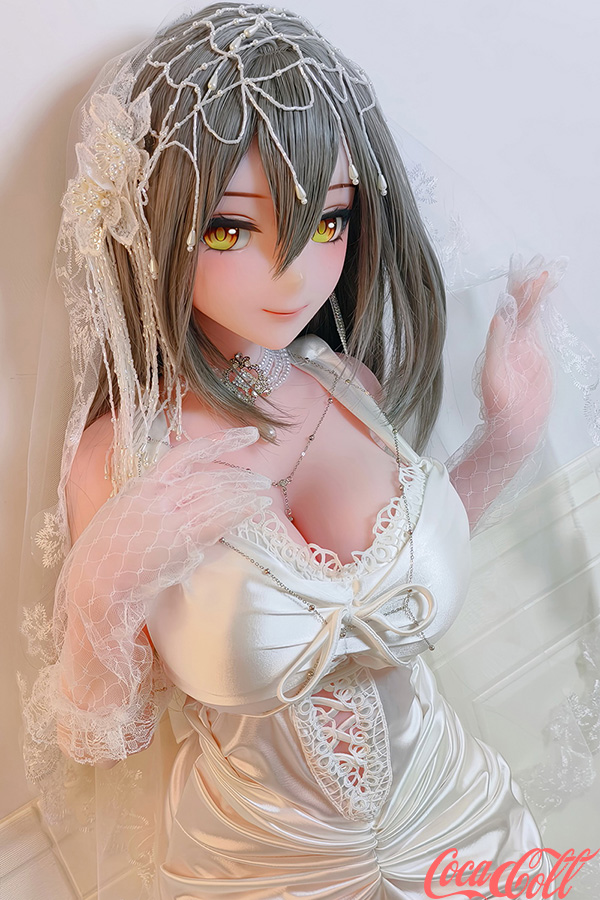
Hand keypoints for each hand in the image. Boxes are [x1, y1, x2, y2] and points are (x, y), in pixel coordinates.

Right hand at [69, 425, 271, 593]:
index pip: (184, 453)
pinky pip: (216, 520)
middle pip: (206, 477)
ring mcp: (167, 517)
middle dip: (238, 476)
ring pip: (214, 495)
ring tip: (265, 494)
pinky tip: (256, 509)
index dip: (218, 441)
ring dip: (243, 493)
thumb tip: (180, 507)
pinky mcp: (177, 540)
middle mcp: (156, 496)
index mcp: (142, 486)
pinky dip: (239, 512)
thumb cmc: (106, 558)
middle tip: (262, 478)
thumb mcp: (124, 518)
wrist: (94, 583)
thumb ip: (153, 507)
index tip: (245, 436)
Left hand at [480, 253, 567, 431]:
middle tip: (539, 262)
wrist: (513, 426)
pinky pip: (541, 327)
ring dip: (538, 293)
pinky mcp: (537, 355)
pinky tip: (547, 298)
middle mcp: (512, 340)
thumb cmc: (499, 405)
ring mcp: (525, 346)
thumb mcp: (494, 374)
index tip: (527, 272)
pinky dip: (545, 311)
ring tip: (546, 272)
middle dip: (529, 284)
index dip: (519, 290)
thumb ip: (497, 345)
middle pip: (522, 306)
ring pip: (533, 313)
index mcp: (500, 342)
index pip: (511, 309)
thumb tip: (498, 316)